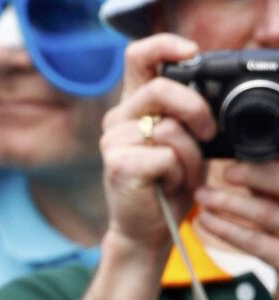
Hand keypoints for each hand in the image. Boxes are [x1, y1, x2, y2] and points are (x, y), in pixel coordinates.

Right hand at [100, 34, 212, 253]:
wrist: (145, 231)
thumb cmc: (165, 186)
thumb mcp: (181, 141)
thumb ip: (182, 114)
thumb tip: (199, 99)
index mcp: (133, 107)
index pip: (139, 57)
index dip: (165, 46)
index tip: (191, 53)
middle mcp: (118, 120)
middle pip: (161, 88)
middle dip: (195, 108)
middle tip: (207, 131)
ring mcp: (114, 143)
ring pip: (169, 128)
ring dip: (187, 155)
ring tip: (177, 174)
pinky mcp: (120, 165)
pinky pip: (166, 156)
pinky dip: (176, 174)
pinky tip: (164, 186)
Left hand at [194, 159, 278, 285]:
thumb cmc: (278, 240)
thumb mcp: (276, 207)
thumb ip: (271, 189)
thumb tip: (249, 164)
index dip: (265, 166)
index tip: (243, 158)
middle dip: (253, 175)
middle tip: (224, 171)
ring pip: (266, 213)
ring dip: (230, 202)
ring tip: (202, 195)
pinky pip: (253, 242)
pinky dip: (227, 229)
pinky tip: (206, 220)